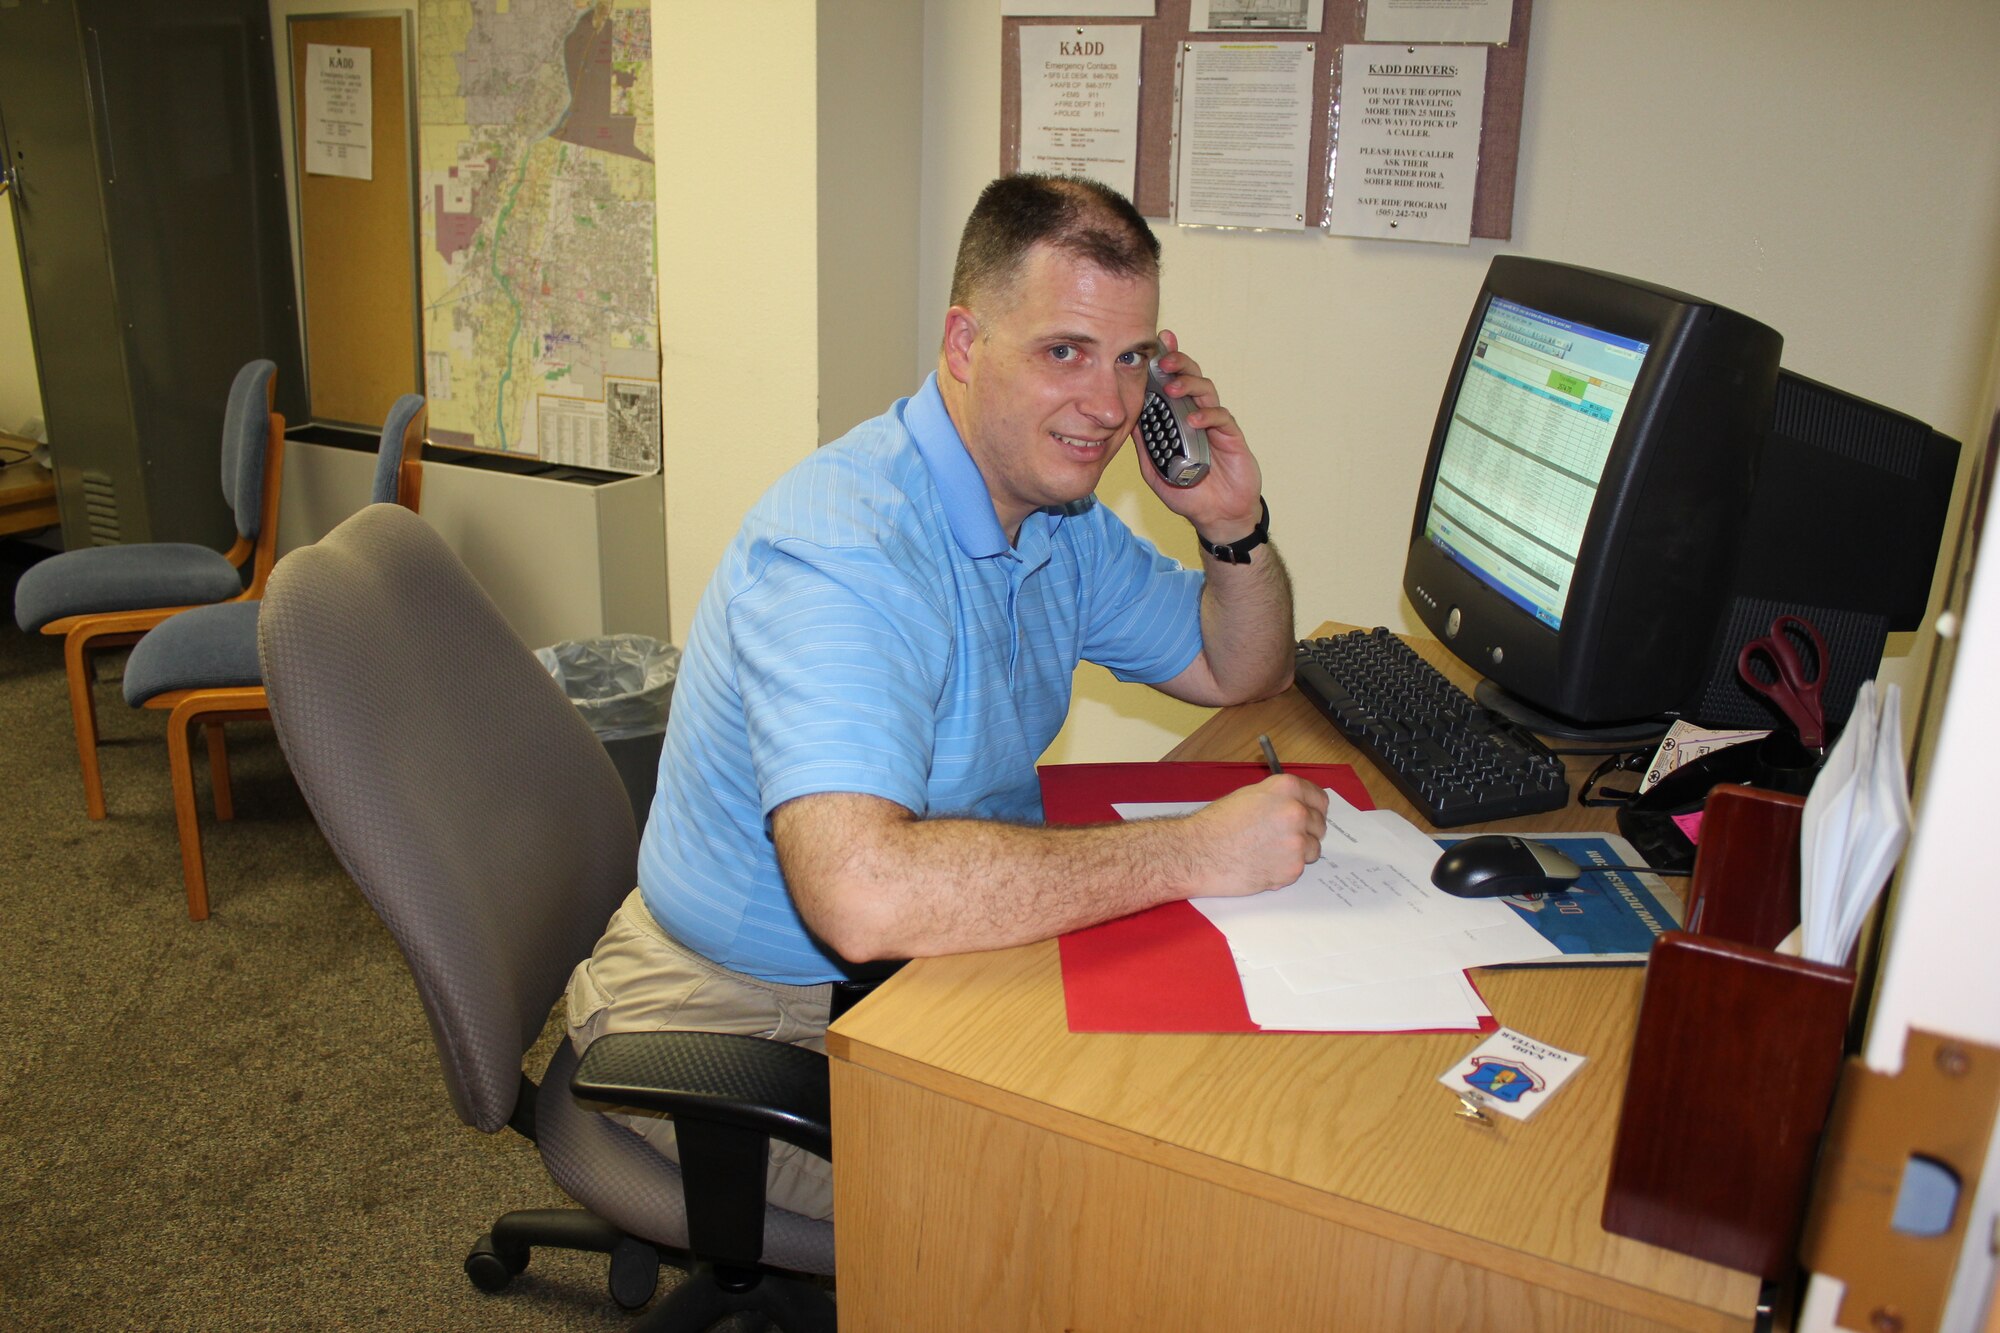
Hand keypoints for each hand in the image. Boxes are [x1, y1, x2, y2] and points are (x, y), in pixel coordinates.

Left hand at [1142, 330, 1265, 544]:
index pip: (1171, 381)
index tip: (1156, 343)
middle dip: (1177, 362)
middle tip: (1163, 358)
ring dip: (1188, 384)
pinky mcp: (1231, 436)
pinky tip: (1194, 419)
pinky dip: (1206, 415)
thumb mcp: (1154, 468)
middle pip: (1189, 377)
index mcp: (1177, 416)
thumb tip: (1125, 419)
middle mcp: (1196, 414)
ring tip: (1172, 386)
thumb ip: (1143, 444)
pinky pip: (1221, 418)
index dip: (1166, 360)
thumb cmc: (1187, 491)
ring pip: (1205, 391)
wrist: (1217, 516)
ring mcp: (1215, 424)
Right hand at [1188, 775, 1328, 896]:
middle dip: (1306, 832)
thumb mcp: (1249, 796)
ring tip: (1268, 853)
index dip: (1313, 809)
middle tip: (1283, 838)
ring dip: (1296, 853)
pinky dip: (1284, 870)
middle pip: (1319, 825)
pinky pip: (1298, 869)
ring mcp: (1297, 841)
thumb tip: (1296, 807)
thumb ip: (1278, 799)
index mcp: (1286, 788)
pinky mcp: (1292, 868)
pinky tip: (1261, 865)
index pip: (1320, 799)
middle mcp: (1296, 812)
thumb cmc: (1216, 825)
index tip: (1310, 815)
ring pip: (1312, 849)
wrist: (1198, 852)